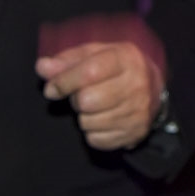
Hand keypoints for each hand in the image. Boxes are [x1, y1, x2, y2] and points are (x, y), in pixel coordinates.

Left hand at [36, 13, 167, 149]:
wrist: (153, 87)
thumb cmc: (116, 67)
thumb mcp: (94, 54)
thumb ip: (66, 61)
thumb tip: (41, 67)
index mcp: (125, 59)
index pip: (89, 72)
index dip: (64, 82)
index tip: (52, 89)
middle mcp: (136, 85)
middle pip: (87, 101)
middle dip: (76, 99)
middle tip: (83, 94)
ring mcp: (138, 111)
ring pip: (89, 123)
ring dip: (84, 116)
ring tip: (95, 105)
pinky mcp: (135, 132)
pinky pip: (96, 140)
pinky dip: (92, 132)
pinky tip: (102, 118)